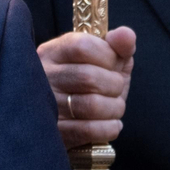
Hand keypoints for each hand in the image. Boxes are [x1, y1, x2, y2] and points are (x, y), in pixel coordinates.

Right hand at [38, 26, 135, 148]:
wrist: (71, 121)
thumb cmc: (90, 86)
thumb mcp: (105, 61)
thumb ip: (118, 46)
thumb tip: (126, 35)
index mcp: (53, 52)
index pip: (82, 47)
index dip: (108, 56)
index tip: (113, 65)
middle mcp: (43, 77)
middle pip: (89, 78)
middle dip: (115, 86)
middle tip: (115, 90)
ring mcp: (45, 107)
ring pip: (92, 105)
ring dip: (114, 108)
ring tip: (113, 108)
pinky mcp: (54, 134)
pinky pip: (90, 130)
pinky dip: (109, 127)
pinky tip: (110, 123)